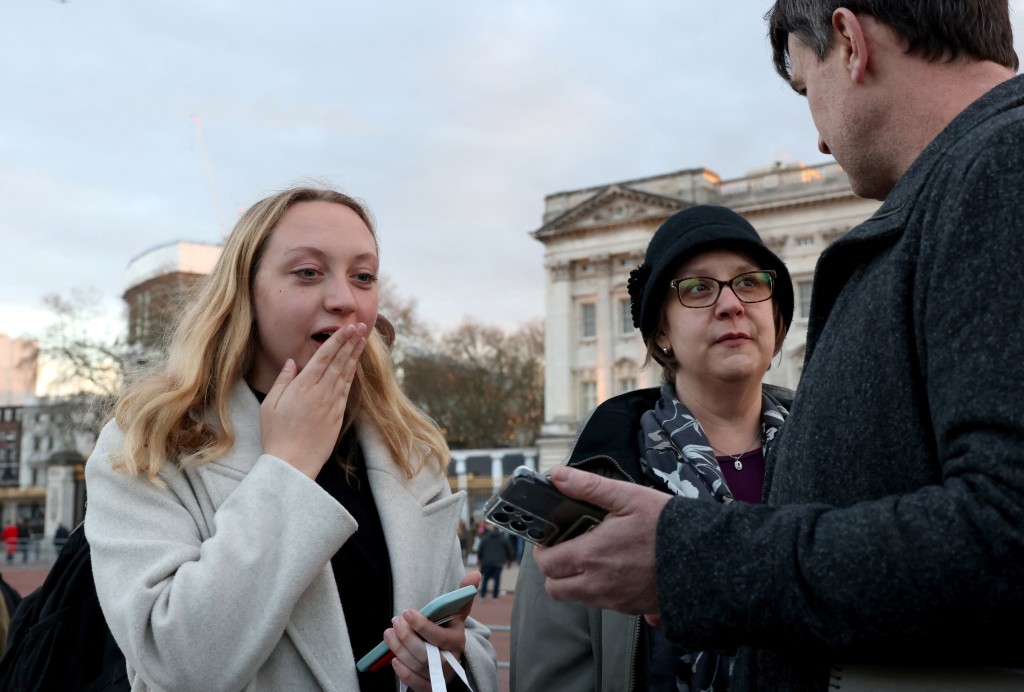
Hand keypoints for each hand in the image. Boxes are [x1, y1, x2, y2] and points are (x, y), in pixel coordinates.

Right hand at [258, 324, 366, 478]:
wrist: (293, 463)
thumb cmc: (276, 434)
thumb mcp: (270, 405)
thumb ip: (283, 381)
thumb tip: (291, 362)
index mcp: (303, 386)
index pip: (324, 356)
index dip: (338, 339)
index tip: (348, 327)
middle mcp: (321, 391)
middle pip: (339, 361)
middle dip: (351, 342)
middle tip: (361, 326)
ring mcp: (331, 403)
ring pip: (346, 373)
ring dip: (355, 355)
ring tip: (363, 340)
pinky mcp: (337, 415)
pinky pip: (346, 389)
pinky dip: (352, 375)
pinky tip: (356, 366)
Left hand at [386, 572, 480, 690]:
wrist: (453, 658)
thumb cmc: (450, 631)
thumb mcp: (458, 614)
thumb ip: (463, 595)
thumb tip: (475, 573)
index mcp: (457, 641)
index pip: (439, 637)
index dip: (422, 626)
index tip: (407, 612)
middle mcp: (450, 660)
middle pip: (425, 653)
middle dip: (406, 637)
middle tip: (395, 622)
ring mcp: (440, 675)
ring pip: (417, 666)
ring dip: (399, 649)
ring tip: (389, 633)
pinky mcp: (430, 686)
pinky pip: (416, 683)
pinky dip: (404, 673)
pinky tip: (394, 659)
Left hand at [532, 466, 669, 614]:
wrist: (706, 558)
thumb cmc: (668, 526)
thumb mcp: (628, 497)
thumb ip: (588, 486)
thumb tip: (557, 475)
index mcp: (592, 556)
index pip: (546, 564)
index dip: (542, 551)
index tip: (550, 540)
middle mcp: (599, 584)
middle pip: (556, 589)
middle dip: (555, 571)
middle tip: (567, 551)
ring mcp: (615, 600)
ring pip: (579, 598)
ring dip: (577, 582)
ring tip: (595, 557)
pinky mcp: (633, 609)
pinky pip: (606, 605)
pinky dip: (603, 591)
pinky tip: (618, 571)